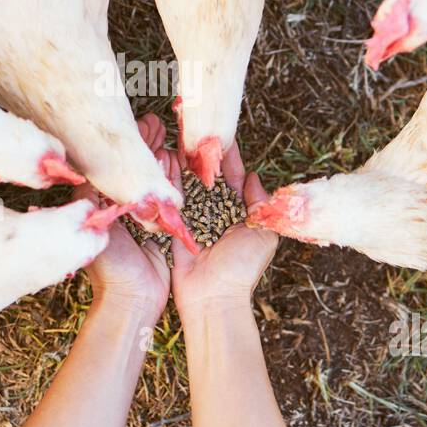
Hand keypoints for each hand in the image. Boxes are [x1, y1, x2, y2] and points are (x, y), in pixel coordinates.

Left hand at [77, 114, 170, 324]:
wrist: (133, 300)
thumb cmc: (110, 270)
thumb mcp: (95, 228)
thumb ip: (93, 198)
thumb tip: (83, 168)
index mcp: (102, 206)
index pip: (111, 165)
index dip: (123, 143)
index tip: (136, 123)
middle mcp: (122, 208)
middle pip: (133, 167)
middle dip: (144, 143)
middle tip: (155, 121)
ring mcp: (142, 216)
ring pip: (151, 177)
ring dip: (158, 155)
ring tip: (165, 132)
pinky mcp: (162, 226)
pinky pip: (168, 195)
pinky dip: (171, 177)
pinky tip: (175, 158)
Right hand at [167, 142, 278, 323]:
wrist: (213, 297)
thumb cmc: (242, 269)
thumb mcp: (263, 234)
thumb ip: (261, 204)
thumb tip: (254, 177)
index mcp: (238, 213)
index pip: (232, 177)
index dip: (228, 156)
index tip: (222, 133)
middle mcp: (215, 212)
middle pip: (207, 176)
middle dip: (202, 154)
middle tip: (195, 128)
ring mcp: (193, 218)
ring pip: (188, 183)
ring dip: (184, 162)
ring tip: (178, 138)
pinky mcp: (173, 226)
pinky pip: (170, 198)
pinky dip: (168, 179)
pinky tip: (163, 158)